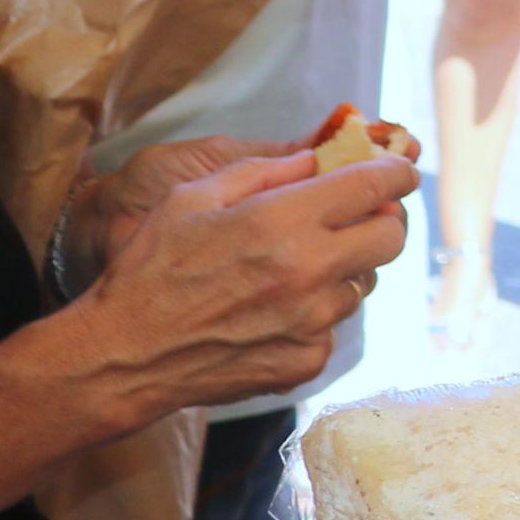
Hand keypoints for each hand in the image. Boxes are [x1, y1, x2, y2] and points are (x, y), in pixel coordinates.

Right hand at [76, 149, 416, 416]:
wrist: (123, 356)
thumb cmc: (150, 270)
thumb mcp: (192, 197)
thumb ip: (263, 171)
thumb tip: (315, 158)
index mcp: (285, 222)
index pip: (377, 186)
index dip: (396, 172)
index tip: (397, 170)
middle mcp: (311, 271)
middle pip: (391, 236)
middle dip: (380, 220)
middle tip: (353, 218)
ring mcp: (313, 322)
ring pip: (363, 283)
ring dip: (343, 270)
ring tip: (294, 269)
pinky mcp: (307, 360)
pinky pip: (334, 326)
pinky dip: (315, 315)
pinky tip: (273, 311)